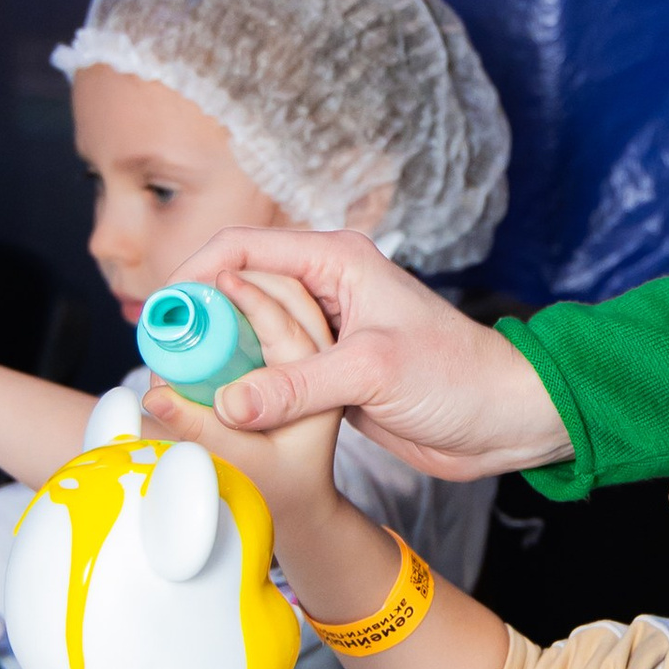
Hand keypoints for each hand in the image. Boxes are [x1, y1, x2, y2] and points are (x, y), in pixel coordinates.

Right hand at [153, 226, 567, 478]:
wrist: (506, 419)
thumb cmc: (460, 376)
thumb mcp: (374, 374)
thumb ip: (298, 384)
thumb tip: (229, 402)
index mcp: (337, 261)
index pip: (244, 249)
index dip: (195, 273)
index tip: (161, 313)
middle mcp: (326, 291)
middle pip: (238, 293)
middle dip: (200, 324)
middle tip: (165, 362)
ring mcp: (325, 336)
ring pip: (251, 339)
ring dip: (220, 362)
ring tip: (186, 391)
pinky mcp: (328, 378)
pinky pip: (271, 376)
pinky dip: (246, 391)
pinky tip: (222, 413)